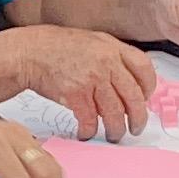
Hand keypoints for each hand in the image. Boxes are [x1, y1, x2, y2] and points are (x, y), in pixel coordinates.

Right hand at [9, 27, 157, 139]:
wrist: (30, 52)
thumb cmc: (57, 49)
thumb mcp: (92, 42)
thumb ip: (112, 58)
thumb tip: (129, 83)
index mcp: (112, 47)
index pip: (144, 68)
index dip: (148, 87)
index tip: (145, 99)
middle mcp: (106, 62)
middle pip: (133, 96)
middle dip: (138, 118)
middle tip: (136, 128)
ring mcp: (91, 78)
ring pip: (115, 112)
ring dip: (116, 129)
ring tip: (114, 135)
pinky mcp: (75, 94)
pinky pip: (90, 119)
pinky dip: (90, 130)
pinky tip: (87, 132)